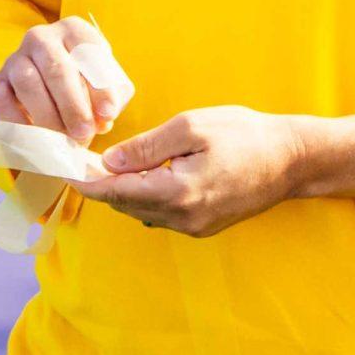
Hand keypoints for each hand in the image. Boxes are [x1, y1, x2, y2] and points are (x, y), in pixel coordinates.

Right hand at [0, 16, 129, 145]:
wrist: (55, 95)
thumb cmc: (88, 87)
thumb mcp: (110, 87)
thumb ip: (112, 100)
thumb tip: (102, 119)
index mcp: (74, 30)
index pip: (88, 52)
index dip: (99, 86)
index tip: (107, 115)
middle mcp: (42, 37)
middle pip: (56, 68)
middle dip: (72, 105)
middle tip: (84, 132)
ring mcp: (15, 57)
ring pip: (27, 81)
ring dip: (47, 114)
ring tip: (63, 139)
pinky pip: (0, 98)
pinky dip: (16, 120)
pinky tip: (35, 136)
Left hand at [76, 107, 304, 237]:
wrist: (293, 160)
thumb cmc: (246, 135)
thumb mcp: (192, 127)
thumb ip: (147, 147)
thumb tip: (109, 162)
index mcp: (178, 193)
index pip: (115, 193)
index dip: (85, 181)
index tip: (61, 169)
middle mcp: (183, 218)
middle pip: (124, 205)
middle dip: (101, 184)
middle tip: (80, 158)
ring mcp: (195, 227)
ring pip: (141, 211)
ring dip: (123, 191)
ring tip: (109, 163)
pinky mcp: (203, 226)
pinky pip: (161, 214)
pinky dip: (146, 196)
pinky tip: (145, 174)